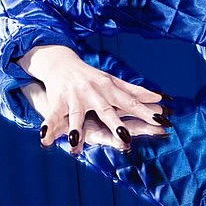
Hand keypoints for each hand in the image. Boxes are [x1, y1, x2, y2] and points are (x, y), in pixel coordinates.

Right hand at [18, 45, 169, 153]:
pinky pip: (53, 116)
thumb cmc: (92, 77)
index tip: (161, 120)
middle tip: (125, 138)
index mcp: (110, 89)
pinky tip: (45, 140)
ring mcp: (75, 97)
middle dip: (114, 124)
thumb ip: (135, 92)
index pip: (131, 102)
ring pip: (77, 115)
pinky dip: (49, 127)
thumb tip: (160, 98)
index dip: (145, 111)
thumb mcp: (114, 82)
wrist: (60, 63)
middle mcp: (94, 93)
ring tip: (76, 142)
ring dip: (76, 128)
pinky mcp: (58, 101)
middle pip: (106, 111)